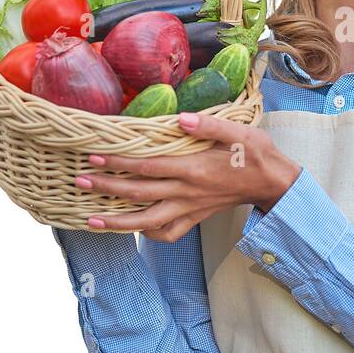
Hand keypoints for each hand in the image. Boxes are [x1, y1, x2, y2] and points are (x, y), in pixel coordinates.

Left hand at [77, 111, 301, 242]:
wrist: (274, 183)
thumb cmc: (256, 154)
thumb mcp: (239, 132)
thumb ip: (209, 125)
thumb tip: (180, 118)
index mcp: (194, 168)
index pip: (148, 167)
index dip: (119, 163)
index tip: (94, 157)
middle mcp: (187, 192)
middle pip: (139, 194)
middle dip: (107, 189)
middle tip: (79, 182)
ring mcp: (190, 208)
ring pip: (147, 221)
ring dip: (117, 223)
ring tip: (91, 220)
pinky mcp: (196, 217)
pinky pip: (168, 233)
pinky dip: (148, 234)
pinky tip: (134, 228)